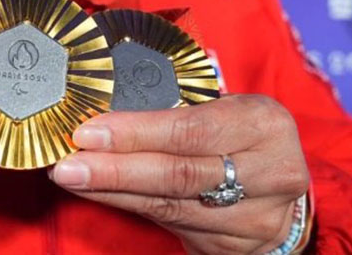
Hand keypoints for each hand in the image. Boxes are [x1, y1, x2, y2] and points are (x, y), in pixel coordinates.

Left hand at [49, 94, 307, 253]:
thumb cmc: (242, 134)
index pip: (190, 130)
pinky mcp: (234, 247)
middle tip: (68, 165)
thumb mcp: (227, 109)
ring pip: (170, 206)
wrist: (284, 188)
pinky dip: (128, 207)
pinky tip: (100, 194)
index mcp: (264, 124)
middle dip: (115, 170)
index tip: (88, 131)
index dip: (135, 133)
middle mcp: (269, 173)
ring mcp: (256, 217)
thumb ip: (179, 110)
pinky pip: (170, 225)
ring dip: (113, 192)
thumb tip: (105, 109)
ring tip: (72, 179)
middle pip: (178, 174)